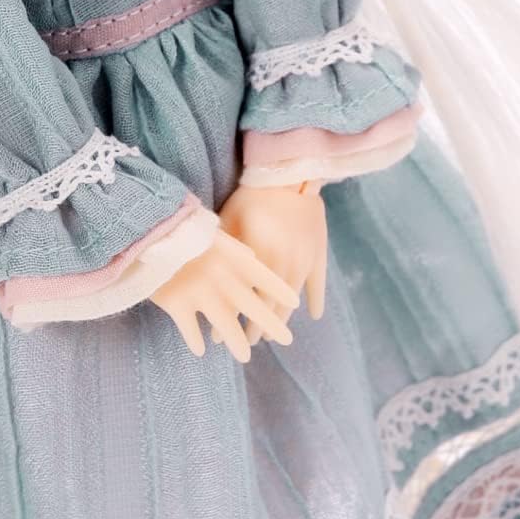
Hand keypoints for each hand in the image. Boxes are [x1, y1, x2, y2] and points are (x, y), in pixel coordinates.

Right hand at [149, 229, 298, 361]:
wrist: (146, 231)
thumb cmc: (182, 229)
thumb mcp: (214, 232)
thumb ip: (235, 247)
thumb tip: (254, 257)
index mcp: (233, 257)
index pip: (266, 277)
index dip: (282, 292)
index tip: (295, 304)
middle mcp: (223, 278)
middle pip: (254, 308)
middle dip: (272, 325)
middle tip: (287, 339)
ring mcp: (200, 294)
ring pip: (226, 327)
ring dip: (237, 343)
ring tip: (245, 355)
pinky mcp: (176, 304)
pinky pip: (190, 330)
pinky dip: (195, 341)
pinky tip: (200, 350)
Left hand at [217, 182, 327, 343]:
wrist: (290, 174)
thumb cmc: (252, 195)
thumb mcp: (230, 221)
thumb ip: (223, 251)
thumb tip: (200, 274)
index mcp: (257, 259)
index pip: (241, 300)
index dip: (229, 320)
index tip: (219, 339)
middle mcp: (282, 266)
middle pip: (267, 308)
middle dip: (254, 328)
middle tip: (245, 345)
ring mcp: (303, 262)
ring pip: (291, 302)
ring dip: (280, 319)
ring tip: (271, 335)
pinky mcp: (318, 254)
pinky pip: (318, 283)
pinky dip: (316, 300)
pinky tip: (314, 315)